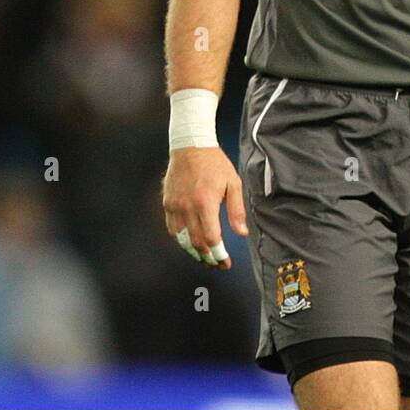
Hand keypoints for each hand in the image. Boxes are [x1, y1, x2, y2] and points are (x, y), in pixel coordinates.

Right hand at [162, 147, 247, 267]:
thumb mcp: (233, 182)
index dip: (219, 255)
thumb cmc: (215, 163)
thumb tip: (241, 233)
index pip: (211, 238)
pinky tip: (190, 243)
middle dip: (208, 258)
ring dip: (194, 252)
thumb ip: (237, 210)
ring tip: (205, 258)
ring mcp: (175, 206)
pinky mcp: (167, 203)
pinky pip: (172, 229)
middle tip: (217, 264)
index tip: (226, 263)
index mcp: (205, 202)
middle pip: (196, 243)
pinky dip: (181, 240)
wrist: (190, 146)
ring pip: (182, 240)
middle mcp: (188, 207)